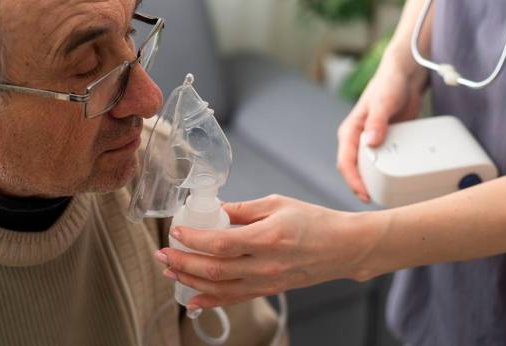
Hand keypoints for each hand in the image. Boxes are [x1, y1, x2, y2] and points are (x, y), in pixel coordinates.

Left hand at [154, 195, 384, 308]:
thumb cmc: (314, 221)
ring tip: (170, 272)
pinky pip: (235, 299)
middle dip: (182, 263)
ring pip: (220, 287)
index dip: (194, 239)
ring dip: (190, 281)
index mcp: (267, 238)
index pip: (220, 243)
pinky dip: (211, 300)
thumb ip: (242, 208)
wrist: (343, 247)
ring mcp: (267, 281)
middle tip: (162, 255)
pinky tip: (193, 299)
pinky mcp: (269, 290)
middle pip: (214, 269)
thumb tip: (214, 208)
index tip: (176, 232)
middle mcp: (265, 264)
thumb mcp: (276, 204)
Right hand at [337, 57, 425, 201]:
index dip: (353, 180)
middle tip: (375, 201)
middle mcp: (357, 140)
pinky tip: (396, 182)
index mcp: (350, 132)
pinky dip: (386, 174)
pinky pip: (382, 163)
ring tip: (385, 197)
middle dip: (361, 187)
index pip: (345, 162)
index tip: (364, 194)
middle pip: (354, 171)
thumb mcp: (383, 102)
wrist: (404, 76)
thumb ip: (376, 121)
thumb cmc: (389, 84)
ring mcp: (371, 143)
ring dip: (372, 183)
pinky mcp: (384, 143)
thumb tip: (370, 142)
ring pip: (367, 170)